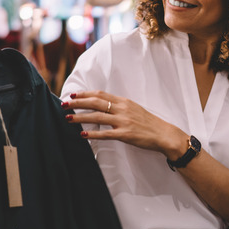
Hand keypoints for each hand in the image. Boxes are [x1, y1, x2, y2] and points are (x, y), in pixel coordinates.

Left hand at [63, 90, 187, 159]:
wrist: (163, 134)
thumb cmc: (148, 123)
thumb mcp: (134, 109)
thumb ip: (119, 106)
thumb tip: (102, 105)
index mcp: (124, 101)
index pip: (100, 94)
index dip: (85, 94)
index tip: (73, 94)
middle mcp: (122, 109)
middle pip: (96, 102)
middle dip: (78, 103)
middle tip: (64, 104)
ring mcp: (124, 121)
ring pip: (97, 117)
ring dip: (81, 117)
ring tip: (68, 118)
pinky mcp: (125, 134)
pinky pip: (105, 134)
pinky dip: (93, 134)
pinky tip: (82, 134)